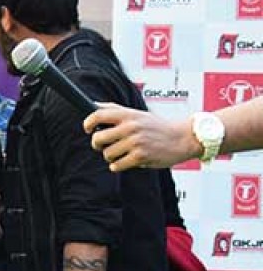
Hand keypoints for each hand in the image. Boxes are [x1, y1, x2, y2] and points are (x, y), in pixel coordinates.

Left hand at [85, 103, 200, 171]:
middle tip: (104, 145)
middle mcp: (131, 127)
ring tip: (123, 152)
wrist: (183, 138)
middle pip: (97, 139)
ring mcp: (135, 142)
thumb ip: (115, 109)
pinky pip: (116, 166)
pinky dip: (119, 165)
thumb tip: (93, 105)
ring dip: (112, 157)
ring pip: (107, 154)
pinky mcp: (140, 156)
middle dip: (98, 145)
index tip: (87, 129)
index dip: (88, 123)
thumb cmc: (157, 127)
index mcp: (128, 115)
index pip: (98, 115)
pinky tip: (128, 160)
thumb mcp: (137, 114)